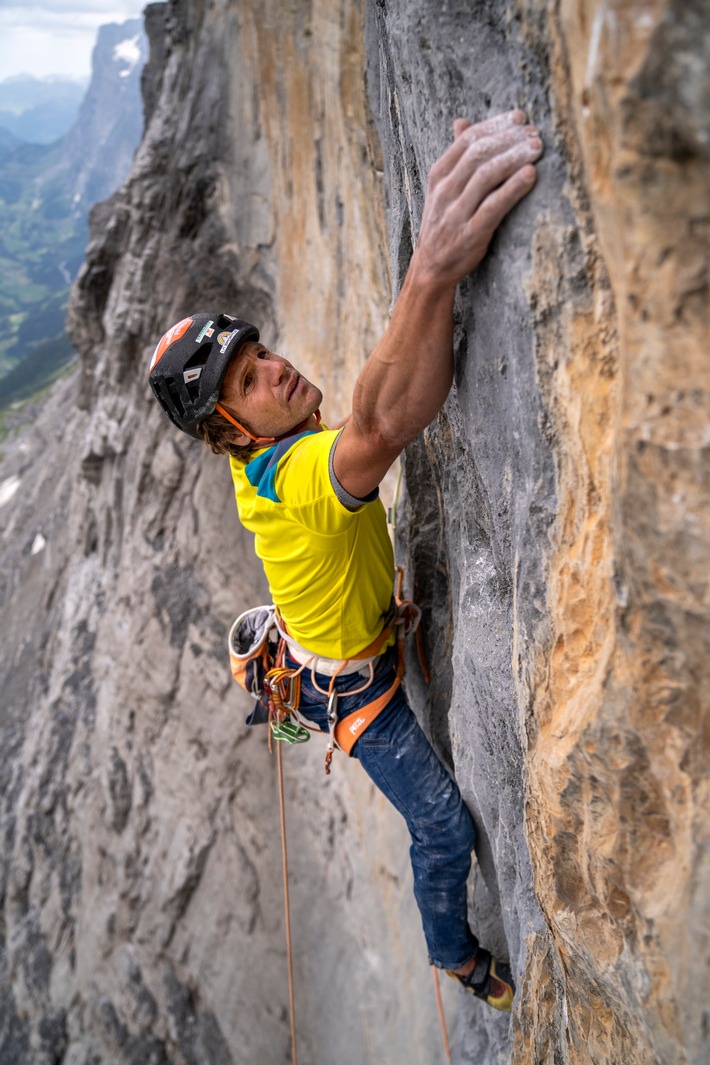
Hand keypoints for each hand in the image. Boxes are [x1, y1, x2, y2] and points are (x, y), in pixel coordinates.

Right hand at [414, 110, 542, 288]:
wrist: (431, 267)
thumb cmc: (444, 223)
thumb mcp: (442, 188)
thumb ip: (455, 157)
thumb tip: (462, 122)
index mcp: (439, 175)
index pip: (468, 140)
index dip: (496, 125)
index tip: (519, 119)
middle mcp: (445, 191)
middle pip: (479, 153)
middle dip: (510, 139)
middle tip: (535, 134)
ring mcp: (456, 213)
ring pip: (487, 175)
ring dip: (515, 158)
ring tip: (537, 149)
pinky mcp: (471, 234)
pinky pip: (493, 206)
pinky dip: (513, 188)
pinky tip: (530, 175)